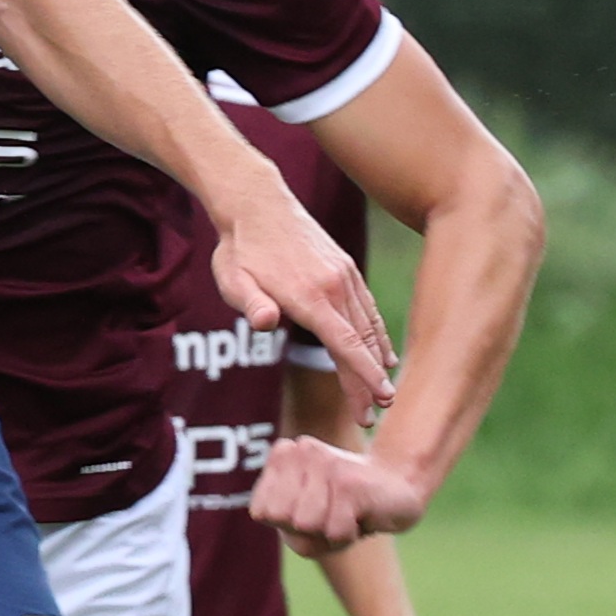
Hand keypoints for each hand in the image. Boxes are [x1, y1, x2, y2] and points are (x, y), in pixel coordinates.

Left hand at [207, 179, 391, 407]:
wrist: (257, 203)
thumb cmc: (239, 249)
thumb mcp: (232, 278)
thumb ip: (251, 303)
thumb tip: (265, 323)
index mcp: (309, 295)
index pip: (345, 344)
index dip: (363, 375)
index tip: (379, 399)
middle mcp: (335, 286)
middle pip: (361, 342)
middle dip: (371, 380)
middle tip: (377, 412)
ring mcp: (344, 276)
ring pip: (369, 325)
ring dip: (378, 360)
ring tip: (382, 391)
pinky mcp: (346, 269)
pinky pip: (368, 307)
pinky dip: (378, 333)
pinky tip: (383, 353)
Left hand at [250, 437, 426, 554]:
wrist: (399, 493)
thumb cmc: (345, 511)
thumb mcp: (301, 521)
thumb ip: (281, 517)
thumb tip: (300, 519)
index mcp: (283, 456)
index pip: (262, 511)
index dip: (286, 525)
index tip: (310, 513)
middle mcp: (302, 451)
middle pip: (282, 517)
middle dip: (306, 529)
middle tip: (330, 514)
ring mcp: (326, 463)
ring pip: (306, 524)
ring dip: (328, 532)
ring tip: (345, 514)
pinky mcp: (350, 482)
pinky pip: (335, 532)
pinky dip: (349, 535)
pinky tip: (361, 515)